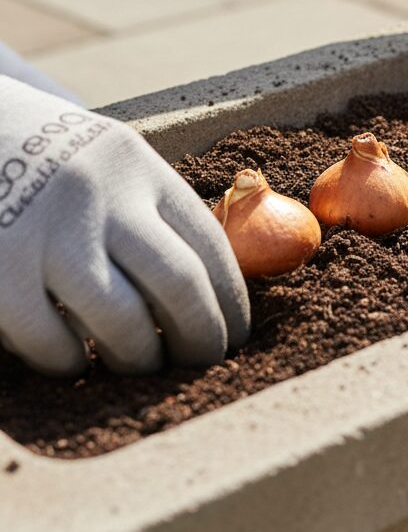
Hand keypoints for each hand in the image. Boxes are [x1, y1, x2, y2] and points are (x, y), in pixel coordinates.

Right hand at [0, 78, 249, 375]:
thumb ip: (153, 215)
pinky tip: (72, 362)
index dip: (231, 302)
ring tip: (141, 366)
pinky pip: (47, 337)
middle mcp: (101, 194)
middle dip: (201, 336)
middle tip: (203, 365)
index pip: (210, 244)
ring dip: (139, 357)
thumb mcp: (112, 166)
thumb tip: (211, 297)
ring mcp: (46, 230)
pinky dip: (67, 361)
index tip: (236, 338)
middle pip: (178, 282)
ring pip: (119, 318)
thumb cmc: (50, 166)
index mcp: (140, 169)